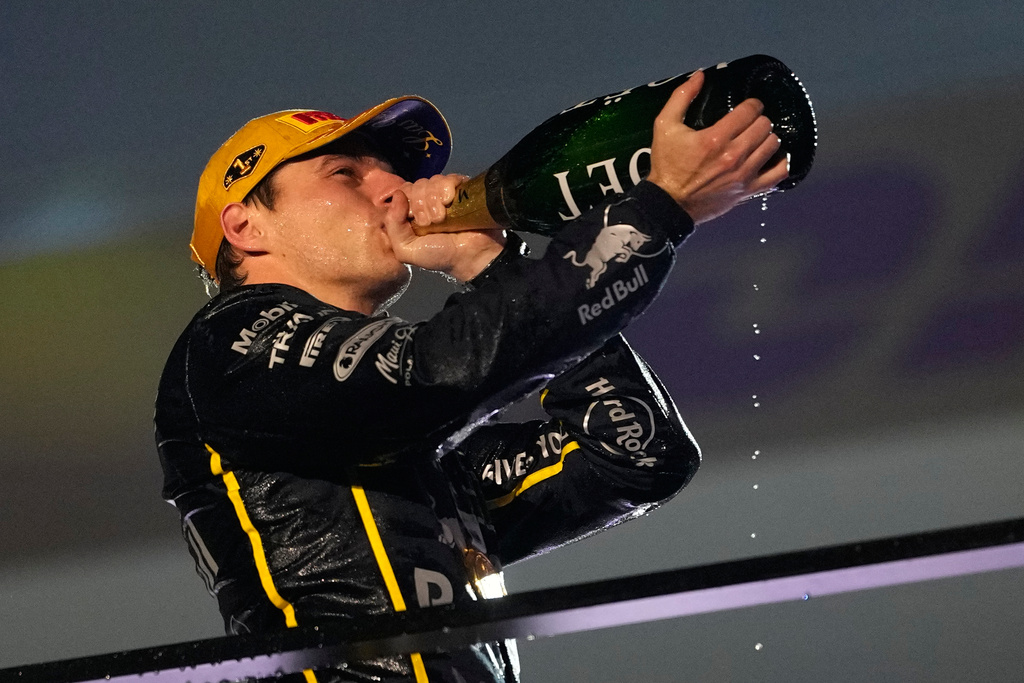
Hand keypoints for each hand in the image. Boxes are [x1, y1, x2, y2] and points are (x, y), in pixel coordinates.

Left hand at [385, 174, 505, 280]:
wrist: (471, 257)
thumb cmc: (440, 256)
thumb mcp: (406, 249)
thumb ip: (393, 225)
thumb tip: (398, 195)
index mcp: (413, 213)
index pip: (404, 192)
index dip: (408, 202)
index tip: (418, 221)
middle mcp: (429, 202)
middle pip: (417, 185)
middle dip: (421, 203)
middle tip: (432, 222)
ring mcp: (446, 196)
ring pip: (432, 181)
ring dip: (434, 199)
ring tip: (443, 217)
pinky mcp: (463, 190)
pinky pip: (450, 178)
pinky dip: (447, 187)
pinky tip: (450, 201)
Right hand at [646, 70, 788, 223]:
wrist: (668, 204)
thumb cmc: (666, 166)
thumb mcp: (665, 126)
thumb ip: (681, 97)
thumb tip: (699, 76)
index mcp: (715, 138)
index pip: (750, 111)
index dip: (752, 104)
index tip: (748, 107)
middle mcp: (734, 155)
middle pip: (764, 126)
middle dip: (759, 120)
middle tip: (750, 123)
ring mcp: (744, 175)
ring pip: (773, 145)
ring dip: (767, 138)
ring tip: (757, 139)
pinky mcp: (748, 191)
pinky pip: (778, 174)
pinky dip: (781, 163)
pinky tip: (772, 157)